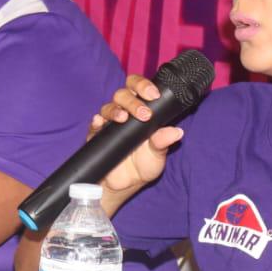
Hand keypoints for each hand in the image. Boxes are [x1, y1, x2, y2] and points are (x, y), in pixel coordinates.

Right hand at [97, 74, 184, 194]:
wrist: (126, 184)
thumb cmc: (144, 164)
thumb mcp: (157, 154)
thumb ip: (163, 142)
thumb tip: (177, 132)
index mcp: (140, 110)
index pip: (139, 88)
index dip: (144, 86)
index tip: (154, 95)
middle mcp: (124, 113)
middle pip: (122, 94)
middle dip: (133, 101)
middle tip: (143, 114)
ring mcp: (109, 124)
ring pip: (108, 107)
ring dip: (116, 110)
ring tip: (123, 119)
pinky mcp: (97, 136)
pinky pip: (94, 125)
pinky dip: (96, 122)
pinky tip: (100, 123)